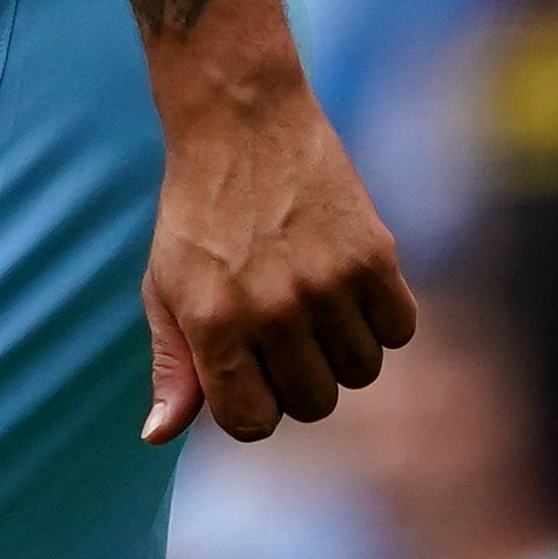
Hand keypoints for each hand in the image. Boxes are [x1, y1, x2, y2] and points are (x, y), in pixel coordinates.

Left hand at [140, 57, 415, 441]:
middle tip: (282, 335)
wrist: (242, 123)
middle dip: (297, 381)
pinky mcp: (374, 256)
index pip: (252, 424)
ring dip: (342, 352)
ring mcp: (327, 284)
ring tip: (315, 306)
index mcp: (214, 324)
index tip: (250, 376)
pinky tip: (350, 290)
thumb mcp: (164, 288)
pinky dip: (382, 321)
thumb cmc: (196, 214)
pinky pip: (399, 332)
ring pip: (361, 373)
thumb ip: (171, 365)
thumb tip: (157, 436)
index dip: (252, 408)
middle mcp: (273, 310)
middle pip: (313, 405)